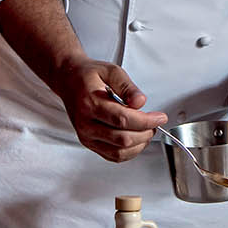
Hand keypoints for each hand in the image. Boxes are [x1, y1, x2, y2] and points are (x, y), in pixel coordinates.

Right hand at [50, 60, 166, 163]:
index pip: (123, 119)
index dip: (146, 121)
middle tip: (154, 123)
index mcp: (90, 103)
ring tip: (147, 131)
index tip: (160, 117)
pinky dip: (130, 152)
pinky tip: (137, 140)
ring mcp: (86, 136)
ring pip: (119, 151)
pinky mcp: (89, 143)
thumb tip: (140, 102)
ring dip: (139, 144)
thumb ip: (127, 86)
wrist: (68, 81)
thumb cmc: (88, 76)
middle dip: (145, 133)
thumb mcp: (111, 71)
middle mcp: (86, 123)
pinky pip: (113, 156)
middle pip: (123, 138)